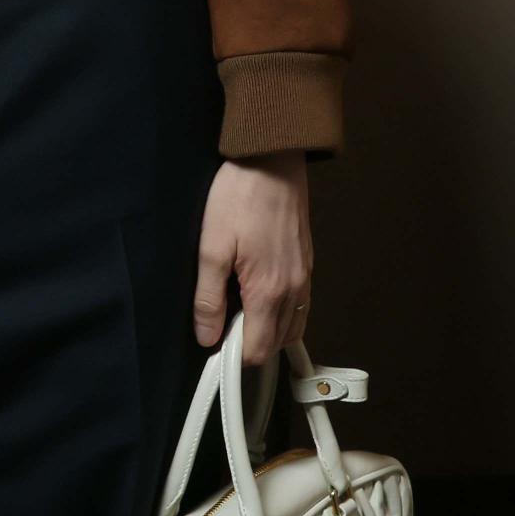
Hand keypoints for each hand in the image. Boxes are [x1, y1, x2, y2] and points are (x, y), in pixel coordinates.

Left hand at [195, 152, 310, 362]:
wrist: (272, 160)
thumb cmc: (239, 197)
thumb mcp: (211, 248)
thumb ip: (208, 299)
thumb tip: (207, 336)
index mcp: (269, 291)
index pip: (258, 350)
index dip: (234, 355)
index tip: (214, 343)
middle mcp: (294, 290)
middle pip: (277, 343)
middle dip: (250, 343)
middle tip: (223, 323)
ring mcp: (305, 277)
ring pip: (292, 327)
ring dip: (267, 331)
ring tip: (239, 311)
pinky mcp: (307, 264)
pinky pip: (300, 306)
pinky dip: (282, 315)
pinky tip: (260, 299)